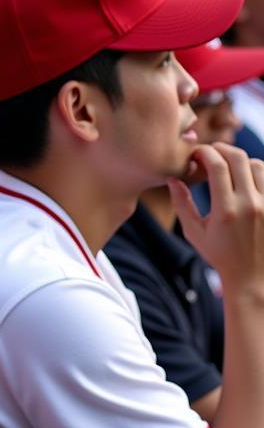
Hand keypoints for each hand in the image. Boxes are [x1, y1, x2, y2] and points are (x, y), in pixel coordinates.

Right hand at [168, 142, 263, 284]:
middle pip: (238, 158)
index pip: (217, 165)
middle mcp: (250, 205)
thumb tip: (172, 179)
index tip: (195, 155)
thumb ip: (182, 204)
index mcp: (226, 210)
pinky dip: (256, 171)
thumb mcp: (194, 232)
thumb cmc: (221, 255)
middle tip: (210, 153)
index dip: (204, 152)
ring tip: (228, 168)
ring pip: (258, 164)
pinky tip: (245, 178)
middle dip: (221, 149)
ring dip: (240, 161)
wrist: (253, 277)